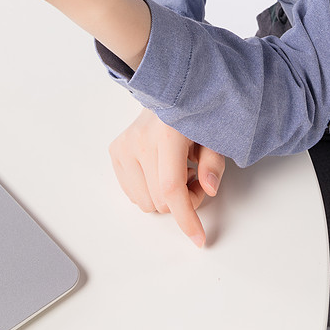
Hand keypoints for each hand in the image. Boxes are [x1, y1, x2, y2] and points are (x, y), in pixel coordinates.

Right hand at [109, 109, 225, 247]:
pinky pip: (133, 194)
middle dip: (183, 202)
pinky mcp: (115, 151)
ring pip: (146, 203)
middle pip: (161, 201)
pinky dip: (150, 192)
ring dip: (165, 199)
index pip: (172, 188)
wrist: (167, 91)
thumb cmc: (193, 113)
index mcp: (167, 133)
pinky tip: (160, 171)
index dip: (186, 218)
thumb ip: (214, 163)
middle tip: (196, 178)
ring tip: (178, 172)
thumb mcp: (214, 134)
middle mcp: (140, 140)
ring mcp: (124, 146)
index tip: (199, 238)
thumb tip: (208, 188)